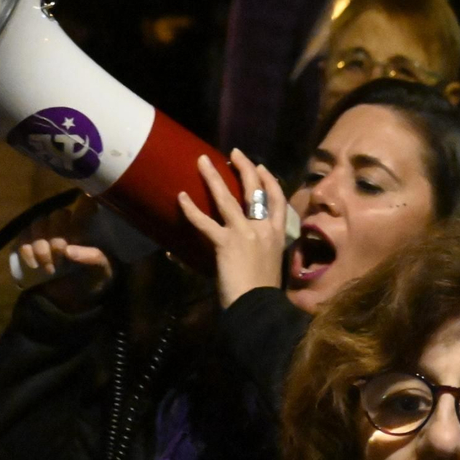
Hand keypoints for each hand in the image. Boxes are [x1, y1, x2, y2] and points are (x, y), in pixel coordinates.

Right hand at [14, 197, 112, 311]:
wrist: (73, 299)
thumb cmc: (93, 279)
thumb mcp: (101, 271)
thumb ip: (93, 258)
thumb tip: (69, 251)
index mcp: (87, 226)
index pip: (86, 204)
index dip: (83, 204)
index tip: (81, 221)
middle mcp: (65, 223)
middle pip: (58, 215)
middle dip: (58, 238)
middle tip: (60, 259)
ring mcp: (45, 232)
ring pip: (38, 225)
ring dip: (41, 247)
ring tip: (50, 269)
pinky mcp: (28, 243)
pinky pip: (22, 237)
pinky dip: (26, 251)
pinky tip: (34, 265)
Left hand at [177, 150, 287, 307]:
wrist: (258, 306)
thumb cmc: (262, 291)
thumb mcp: (268, 263)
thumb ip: (259, 249)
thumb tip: (244, 244)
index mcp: (278, 234)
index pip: (278, 199)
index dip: (269, 180)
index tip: (261, 167)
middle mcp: (263, 229)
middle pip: (255, 190)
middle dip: (244, 168)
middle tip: (234, 153)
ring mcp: (245, 234)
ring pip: (227, 198)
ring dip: (213, 177)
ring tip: (201, 161)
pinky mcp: (225, 243)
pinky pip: (204, 222)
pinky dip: (191, 209)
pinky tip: (181, 197)